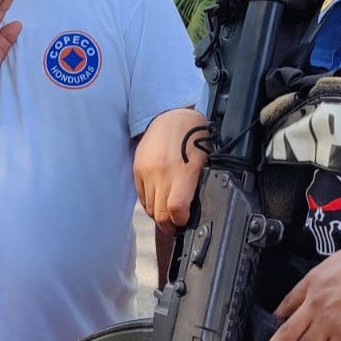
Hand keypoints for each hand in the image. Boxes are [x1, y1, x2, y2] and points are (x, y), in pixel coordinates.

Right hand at [134, 107, 208, 233]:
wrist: (170, 115)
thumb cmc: (193, 137)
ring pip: (150, 208)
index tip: (185, 222)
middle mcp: (162, 174)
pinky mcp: (137, 170)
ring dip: (159, 215)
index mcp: (182, 172)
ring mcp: (147, 172)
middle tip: (177, 225)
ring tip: (169, 212)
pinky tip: (159, 198)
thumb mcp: (203, 161)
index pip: (176, 209)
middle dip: (169, 225)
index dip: (181, 221)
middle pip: (161, 214)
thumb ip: (195, 185)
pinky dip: (150, 203)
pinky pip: (142, 197)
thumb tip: (192, 208)